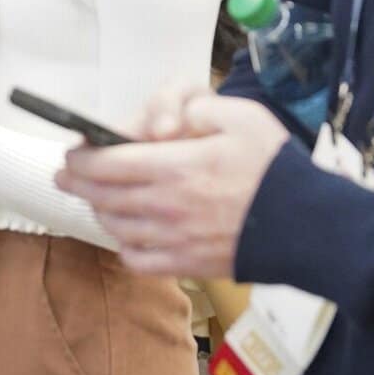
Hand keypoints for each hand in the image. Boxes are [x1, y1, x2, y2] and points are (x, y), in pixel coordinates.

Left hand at [55, 90, 292, 278]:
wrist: (309, 227)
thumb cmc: (275, 168)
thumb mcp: (242, 118)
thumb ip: (197, 110)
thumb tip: (165, 121)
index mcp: (175, 166)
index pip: (106, 163)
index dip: (80, 158)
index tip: (71, 153)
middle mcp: (166, 205)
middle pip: (102, 196)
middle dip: (76, 184)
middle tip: (64, 176)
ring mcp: (174, 239)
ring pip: (116, 227)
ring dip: (100, 211)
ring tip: (97, 200)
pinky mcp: (187, 265)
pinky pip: (138, 260)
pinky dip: (125, 247)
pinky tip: (128, 235)